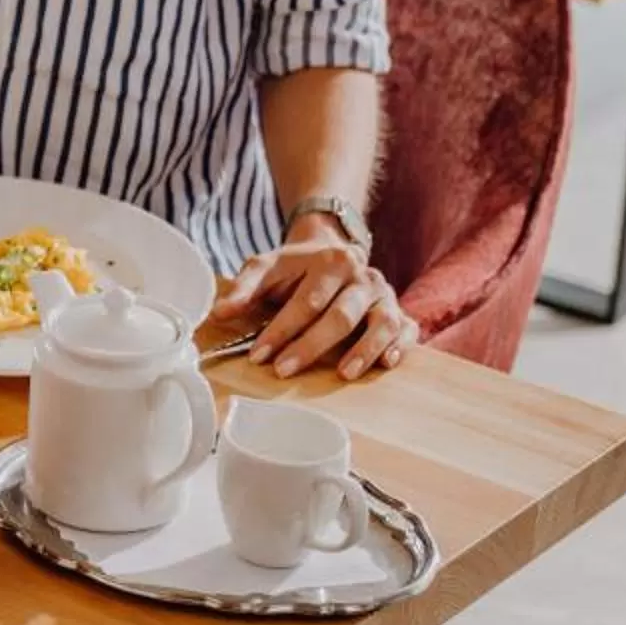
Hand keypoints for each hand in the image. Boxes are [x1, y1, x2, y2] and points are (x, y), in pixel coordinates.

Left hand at [211, 229, 416, 379]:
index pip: (306, 300)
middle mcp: (363, 276)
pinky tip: (387, 364)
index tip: (258, 355)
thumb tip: (218, 313)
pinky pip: (407, 329)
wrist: (334, 250)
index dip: (281, 329)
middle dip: (312, 345)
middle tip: (284, 370)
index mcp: (331, 261)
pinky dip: (400, 347)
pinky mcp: (399, 312)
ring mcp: (384, 295)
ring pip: (380, 322)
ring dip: (364, 350)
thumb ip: (243, 289)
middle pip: (341, 315)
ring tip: (343, 374)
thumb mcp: (266, 267)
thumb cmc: (297, 268)